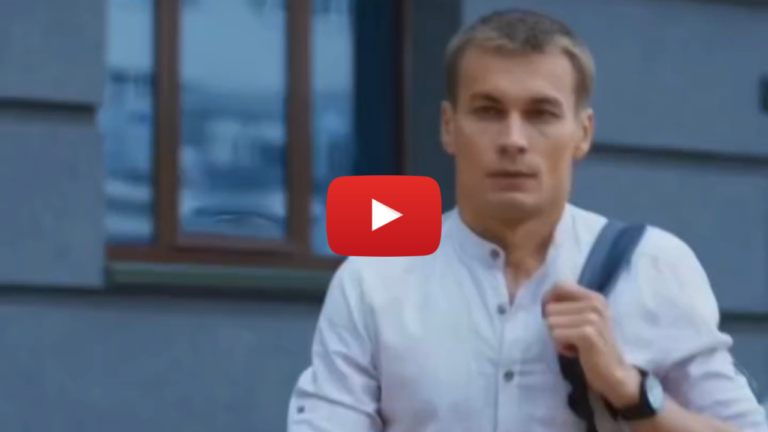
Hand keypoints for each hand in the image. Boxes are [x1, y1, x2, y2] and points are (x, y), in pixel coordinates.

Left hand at [543, 281, 641, 407]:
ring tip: (574, 345)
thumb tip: (544, 300)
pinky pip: (556, 335)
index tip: (555, 318)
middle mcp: (595, 304)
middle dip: (555, 325)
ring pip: (550, 322)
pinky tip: (575, 352)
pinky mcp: (587, 334)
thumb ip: (568, 307)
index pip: (560, 286)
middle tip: (572, 338)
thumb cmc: (593, 348)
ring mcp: (593, 318)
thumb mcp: (583, 321)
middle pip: (550, 307)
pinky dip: (560, 347)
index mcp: (595, 297)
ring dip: (557, 337)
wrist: (614, 374)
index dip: (549, 301)